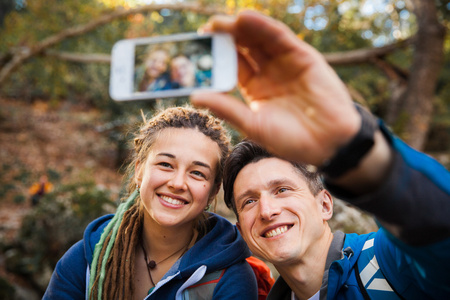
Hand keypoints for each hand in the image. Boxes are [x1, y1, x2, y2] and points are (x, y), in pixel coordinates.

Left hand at [191, 10, 359, 165]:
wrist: (329, 143)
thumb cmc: (291, 140)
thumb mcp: (253, 125)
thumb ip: (226, 108)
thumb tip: (195, 96)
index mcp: (255, 88)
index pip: (231, 67)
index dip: (214, 59)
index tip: (196, 52)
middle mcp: (268, 72)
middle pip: (242, 49)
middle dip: (223, 39)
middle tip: (203, 32)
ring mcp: (285, 62)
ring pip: (258, 39)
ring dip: (239, 28)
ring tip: (218, 23)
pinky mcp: (302, 56)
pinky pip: (279, 37)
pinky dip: (262, 26)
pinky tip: (244, 19)